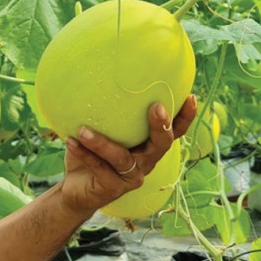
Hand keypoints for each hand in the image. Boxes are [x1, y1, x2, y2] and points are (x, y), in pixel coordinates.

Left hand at [60, 95, 197, 214]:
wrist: (76, 189)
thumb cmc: (91, 153)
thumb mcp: (101, 129)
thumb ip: (105, 110)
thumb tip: (97, 71)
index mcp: (148, 146)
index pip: (174, 131)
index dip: (185, 117)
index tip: (191, 97)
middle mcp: (146, 161)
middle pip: (162, 145)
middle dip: (161, 126)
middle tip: (156, 107)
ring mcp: (132, 177)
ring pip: (122, 158)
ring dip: (101, 143)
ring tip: (82, 131)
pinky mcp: (114, 188)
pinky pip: (99, 167)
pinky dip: (84, 153)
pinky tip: (70, 141)